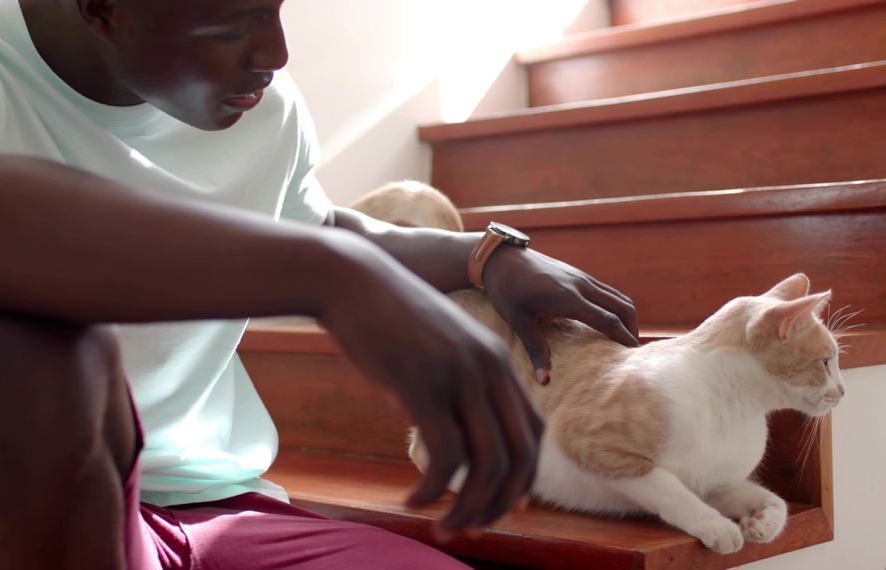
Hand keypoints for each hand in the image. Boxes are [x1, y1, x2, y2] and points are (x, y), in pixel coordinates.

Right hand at [317, 234, 543, 540]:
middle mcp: (489, 368)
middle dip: (502, 502)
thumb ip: (457, 384)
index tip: (507, 505)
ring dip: (469, 507)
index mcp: (498, 360)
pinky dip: (433, 490)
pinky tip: (413, 500)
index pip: (534, 432)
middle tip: (472, 526)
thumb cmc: (388, 319)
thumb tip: (458, 432)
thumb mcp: (438, 348)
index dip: (526, 476)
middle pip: (521, 454)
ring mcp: (458, 376)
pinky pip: (445, 455)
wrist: (351, 280)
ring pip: (488, 462)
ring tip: (444, 526)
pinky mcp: (423, 385)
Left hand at [481, 246, 638, 383]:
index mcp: (568, 298)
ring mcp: (582, 277)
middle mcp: (581, 285)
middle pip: (623, 307)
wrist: (501, 257)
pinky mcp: (578, 274)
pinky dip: (617, 307)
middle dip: (633, 329)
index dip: (625, 338)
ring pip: (618, 297)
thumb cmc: (506, 290)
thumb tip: (544, 380)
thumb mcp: (518, 321)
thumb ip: (535, 350)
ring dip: (627, 317)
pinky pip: (607, 291)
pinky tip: (610, 322)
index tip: (634, 356)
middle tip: (633, 352)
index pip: (608, 320)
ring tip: (625, 339)